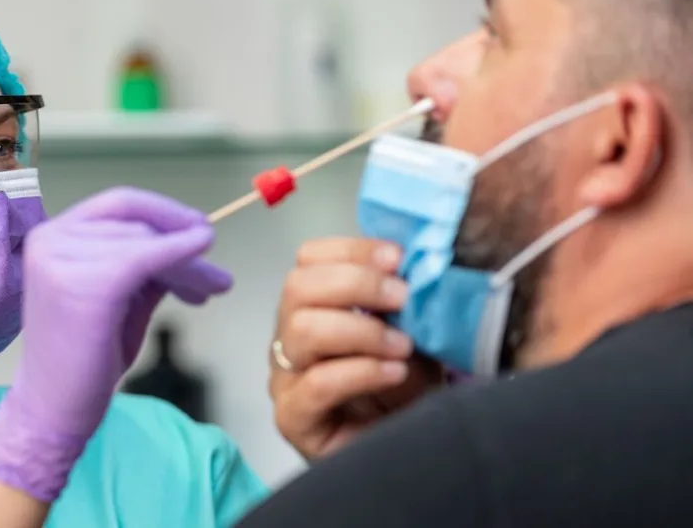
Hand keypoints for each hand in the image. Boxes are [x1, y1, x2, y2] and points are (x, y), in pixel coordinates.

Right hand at [0, 188, 231, 500]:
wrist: (53, 411)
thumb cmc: (85, 359)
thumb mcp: (120, 298)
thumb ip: (146, 265)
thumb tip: (193, 241)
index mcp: (51, 236)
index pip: (118, 204)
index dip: (165, 211)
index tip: (200, 229)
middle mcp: (50, 239)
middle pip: (137, 223)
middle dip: (185, 243)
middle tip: (217, 277)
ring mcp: (62, 259)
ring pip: (147, 241)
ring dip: (190, 263)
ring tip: (215, 288)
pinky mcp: (85, 284)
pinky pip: (146, 259)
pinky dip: (181, 257)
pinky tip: (205, 269)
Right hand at [269, 238, 444, 460]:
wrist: (410, 451)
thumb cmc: (406, 389)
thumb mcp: (413, 331)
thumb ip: (404, 299)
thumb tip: (415, 264)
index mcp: (314, 305)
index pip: (310, 259)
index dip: (351, 250)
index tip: (397, 257)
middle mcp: (291, 336)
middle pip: (297, 286)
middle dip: (355, 283)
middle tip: (402, 298)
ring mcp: (286, 377)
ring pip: (301, 329)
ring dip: (360, 330)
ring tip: (402, 345)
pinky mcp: (293, 417)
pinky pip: (316, 384)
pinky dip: (360, 371)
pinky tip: (393, 373)